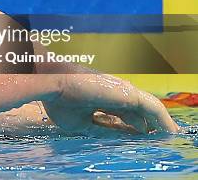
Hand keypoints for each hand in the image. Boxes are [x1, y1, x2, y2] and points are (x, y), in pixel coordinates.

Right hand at [43, 74, 178, 134]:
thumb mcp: (81, 123)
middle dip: (145, 126)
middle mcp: (113, 94)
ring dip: (157, 123)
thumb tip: (119, 136)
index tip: (136, 139)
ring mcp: (121, 92)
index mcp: (100, 100)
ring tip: (168, 135)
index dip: (128, 128)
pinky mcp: (129, 93)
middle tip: (154, 139)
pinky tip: (169, 131)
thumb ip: (101, 129)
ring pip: (146, 109)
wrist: (54, 84)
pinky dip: (162, 119)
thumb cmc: (60, 101)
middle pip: (135, 113)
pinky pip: (153, 108)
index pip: (120, 116)